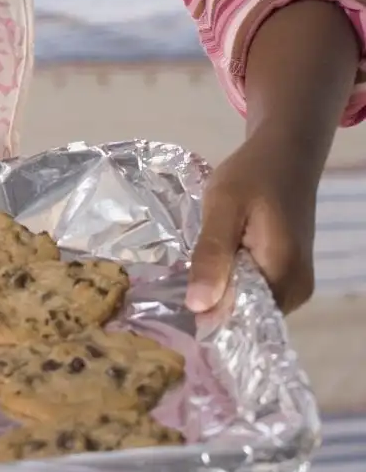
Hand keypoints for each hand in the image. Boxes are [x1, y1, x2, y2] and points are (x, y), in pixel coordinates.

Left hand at [186, 128, 319, 319]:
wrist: (284, 152)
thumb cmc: (253, 174)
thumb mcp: (223, 207)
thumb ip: (212, 256)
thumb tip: (198, 308)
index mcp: (283, 277)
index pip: (241, 319)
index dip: (208, 313)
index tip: (175, 300)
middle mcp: (296, 290)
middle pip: (246, 314)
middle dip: (213, 299)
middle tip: (179, 277)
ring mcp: (296, 283)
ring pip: (248, 302)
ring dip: (222, 287)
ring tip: (197, 264)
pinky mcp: (289, 272)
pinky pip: (256, 289)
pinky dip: (234, 278)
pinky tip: (216, 259)